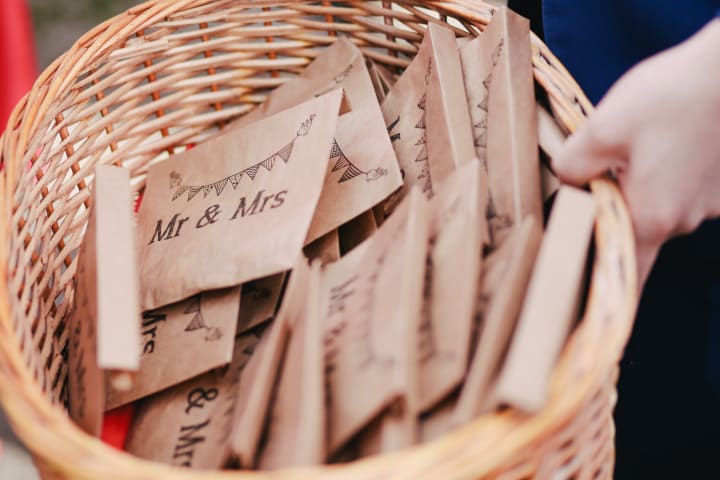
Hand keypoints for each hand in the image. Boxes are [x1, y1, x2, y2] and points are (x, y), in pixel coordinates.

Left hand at [553, 19, 719, 286]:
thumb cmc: (671, 97)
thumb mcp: (602, 129)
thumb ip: (573, 165)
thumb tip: (566, 182)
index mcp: (651, 217)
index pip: (623, 274)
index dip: (602, 288)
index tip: (586, 305)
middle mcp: (685, 219)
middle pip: (637, 231)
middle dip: (613, 211)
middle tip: (595, 179)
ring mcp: (711, 200)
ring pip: (663, 205)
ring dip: (642, 186)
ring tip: (636, 147)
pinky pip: (686, 186)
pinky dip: (670, 171)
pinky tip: (666, 139)